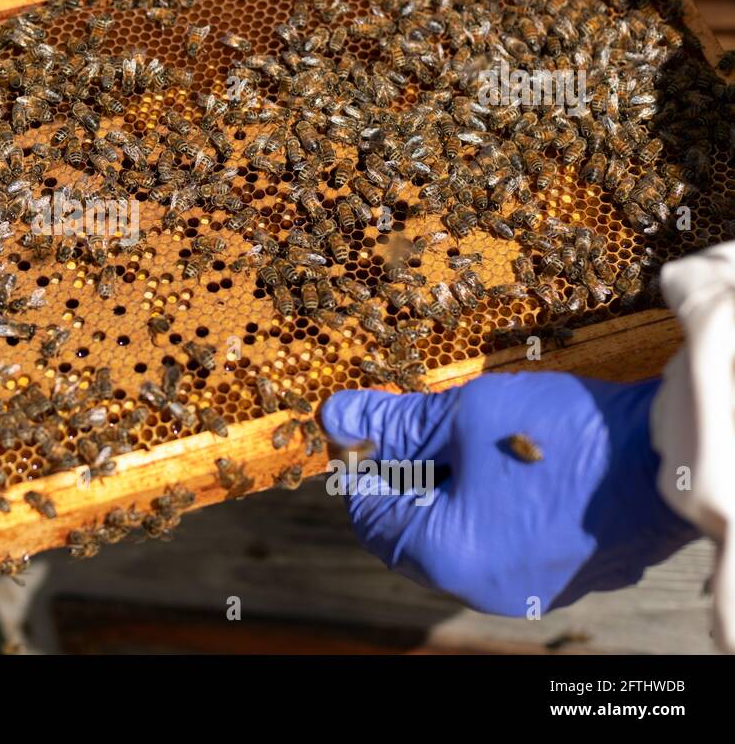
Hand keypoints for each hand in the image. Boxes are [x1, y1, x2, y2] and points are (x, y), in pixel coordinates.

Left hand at [321, 372, 697, 615]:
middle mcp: (482, 589)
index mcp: (447, 558)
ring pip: (458, 536)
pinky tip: (505, 461)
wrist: (670, 457)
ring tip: (466, 436)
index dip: (363, 462)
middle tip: (421, 424)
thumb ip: (395, 421)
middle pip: (413, 530)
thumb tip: (333, 416)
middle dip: (408, 473)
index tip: (372, 422)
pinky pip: (501, 542)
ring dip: (449, 487)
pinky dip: (490, 504)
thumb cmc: (563, 436)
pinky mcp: (560, 576)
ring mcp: (526, 590)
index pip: (370, 515)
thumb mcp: (463, 414)